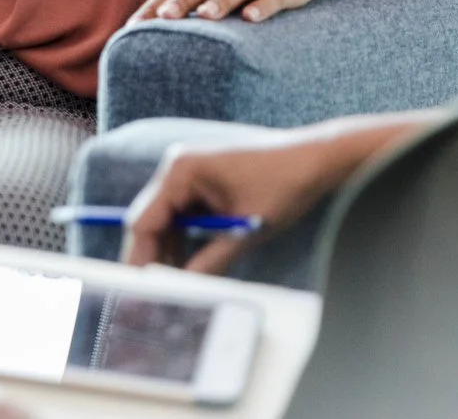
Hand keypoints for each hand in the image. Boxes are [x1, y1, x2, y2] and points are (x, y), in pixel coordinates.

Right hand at [122, 128, 367, 274]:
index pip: (144, 221)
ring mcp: (191, 173)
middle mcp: (179, 167)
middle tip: (158, 296)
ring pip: (166, 222)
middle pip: (151, 222)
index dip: (141, 260)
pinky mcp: (204, 183)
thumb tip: (182, 292)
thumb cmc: (284, 186)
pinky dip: (187, 242)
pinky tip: (194, 268)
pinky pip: (184, 216)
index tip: (142, 293)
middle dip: (154, 259)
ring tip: (178, 287)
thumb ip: (209, 262)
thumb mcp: (245, 232)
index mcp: (182, 170)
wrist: (316, 161)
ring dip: (170, 253)